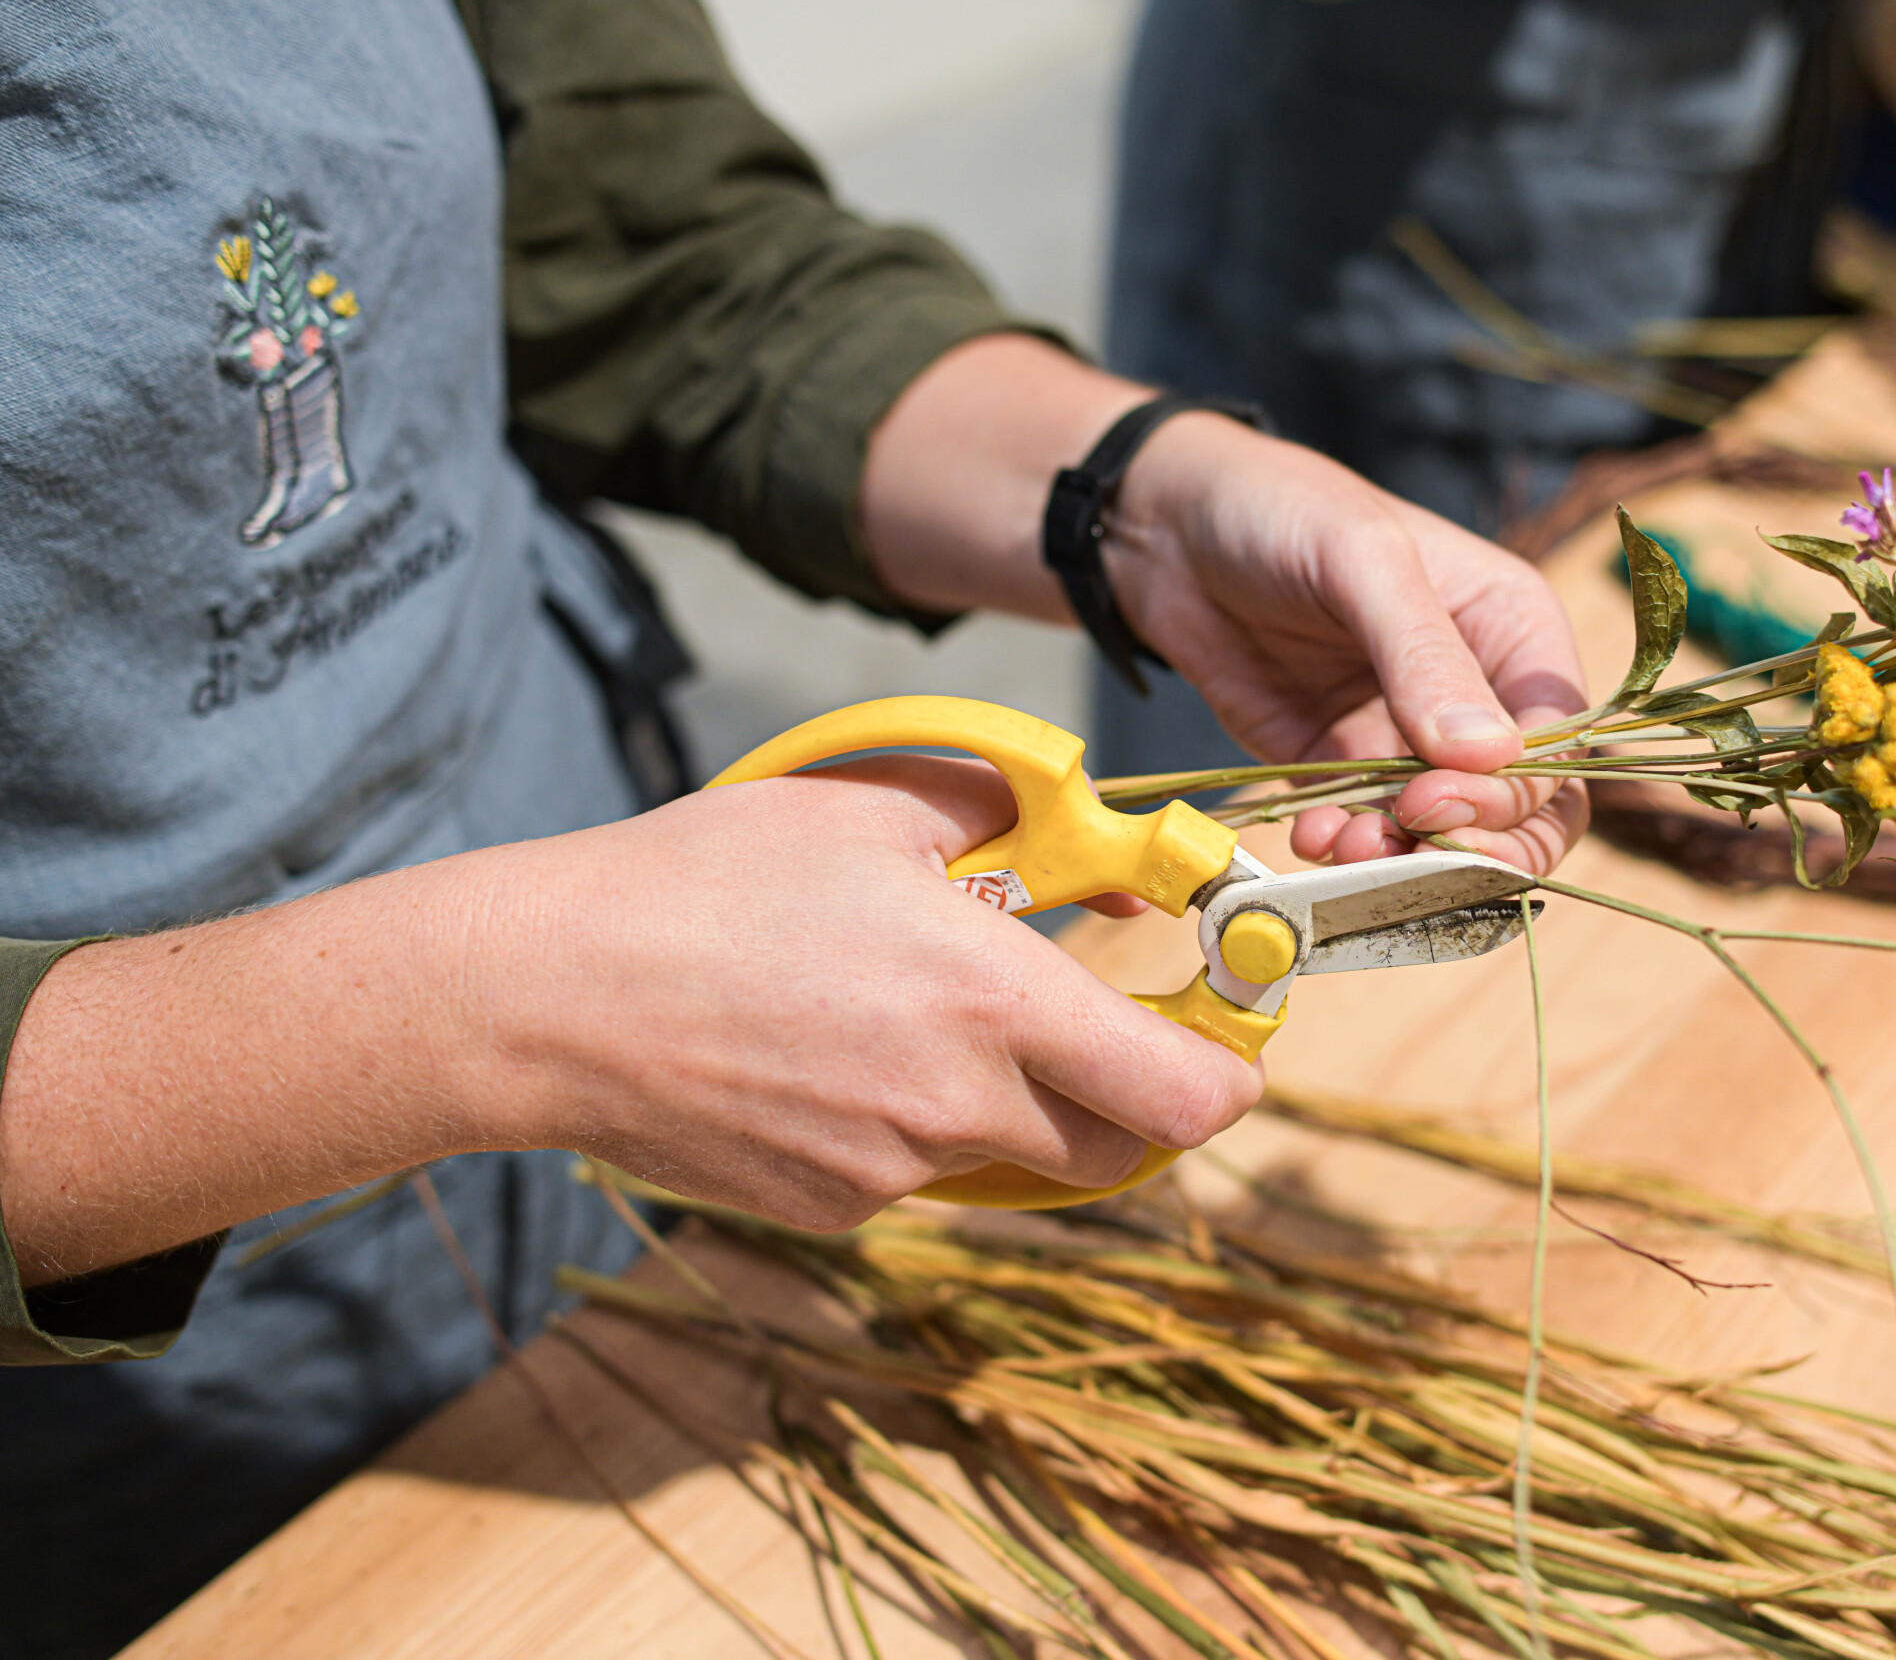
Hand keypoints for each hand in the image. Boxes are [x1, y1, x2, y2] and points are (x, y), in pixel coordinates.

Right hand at [474, 759, 1263, 1228]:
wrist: (545, 998)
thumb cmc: (703, 881)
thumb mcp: (872, 808)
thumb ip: (1014, 819)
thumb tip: (1103, 852)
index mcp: (993, 1002)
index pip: (1183, 1097)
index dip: (1230, 1076)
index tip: (1230, 1040)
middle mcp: (960, 1108)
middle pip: (1123, 1150)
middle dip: (1143, 1097)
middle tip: (1115, 1029)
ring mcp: (892, 1172)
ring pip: (1021, 1161)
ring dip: (1030, 1106)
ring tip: (944, 1019)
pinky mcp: (831, 1208)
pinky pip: (925, 1175)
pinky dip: (928, 1127)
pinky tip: (848, 1056)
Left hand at [856, 336, 1590, 876]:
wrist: (1165, 526)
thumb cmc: (1280, 508)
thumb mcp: (1362, 559)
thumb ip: (1424, 654)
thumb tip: (1490, 754)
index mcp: (1514, 630)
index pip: (1559, 743)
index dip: (1517, 793)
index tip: (1438, 802)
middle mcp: (1476, 694)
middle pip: (1523, 810)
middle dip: (1474, 847)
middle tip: (1402, 850)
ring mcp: (1407, 739)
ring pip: (1444, 837)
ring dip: (1403, 863)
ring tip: (1339, 849)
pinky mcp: (1340, 768)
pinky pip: (1367, 835)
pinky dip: (1347, 854)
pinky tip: (1310, 838)